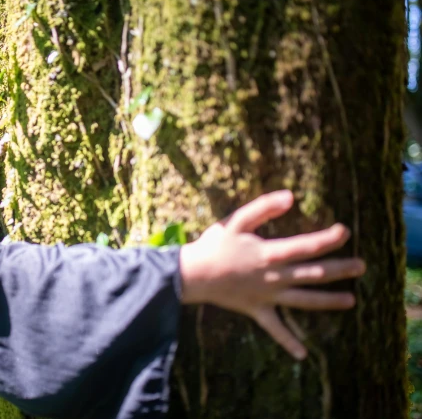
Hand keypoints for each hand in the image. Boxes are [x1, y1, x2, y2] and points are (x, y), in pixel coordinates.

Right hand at [179, 190, 363, 359]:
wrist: (192, 275)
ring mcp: (267, 296)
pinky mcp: (257, 310)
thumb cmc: (213, 245)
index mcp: (270, 254)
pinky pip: (275, 328)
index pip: (306, 246)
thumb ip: (262, 208)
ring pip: (304, 300)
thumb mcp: (235, 221)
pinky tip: (303, 355)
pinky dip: (288, 342)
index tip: (345, 231)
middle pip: (313, 274)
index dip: (328, 239)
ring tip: (351, 301)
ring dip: (328, 301)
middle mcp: (274, 277)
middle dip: (339, 270)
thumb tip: (290, 196)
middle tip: (362, 266)